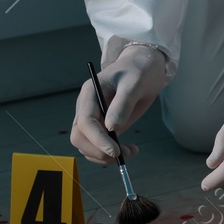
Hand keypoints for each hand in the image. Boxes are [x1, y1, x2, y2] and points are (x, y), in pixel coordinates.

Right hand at [71, 45, 168, 166]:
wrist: (143, 67)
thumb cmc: (139, 71)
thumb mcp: (135, 83)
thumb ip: (123, 104)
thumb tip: (111, 127)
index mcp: (90, 93)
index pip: (85, 122)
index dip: (97, 139)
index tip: (115, 151)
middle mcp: (86, 107)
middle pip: (79, 137)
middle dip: (98, 151)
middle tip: (122, 154)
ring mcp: (92, 117)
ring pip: (85, 145)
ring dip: (104, 156)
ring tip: (131, 151)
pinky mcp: (101, 126)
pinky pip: (97, 146)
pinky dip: (109, 154)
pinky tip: (129, 149)